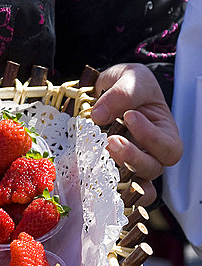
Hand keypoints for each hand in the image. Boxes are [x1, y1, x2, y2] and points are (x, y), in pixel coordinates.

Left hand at [90, 63, 182, 204]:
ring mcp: (130, 161)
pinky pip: (116, 187)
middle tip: (112, 141)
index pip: (169, 147)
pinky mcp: (111, 166)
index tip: (130, 116)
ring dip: (117, 169)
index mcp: (164, 131)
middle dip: (132, 157)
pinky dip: (109, 188)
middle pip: (153, 168)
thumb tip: (100, 115)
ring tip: (101, 151)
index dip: (151, 137)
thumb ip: (122, 94)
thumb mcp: (132, 78)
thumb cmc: (130, 83)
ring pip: (134, 180)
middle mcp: (151, 152)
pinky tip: (96, 178)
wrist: (109, 87)